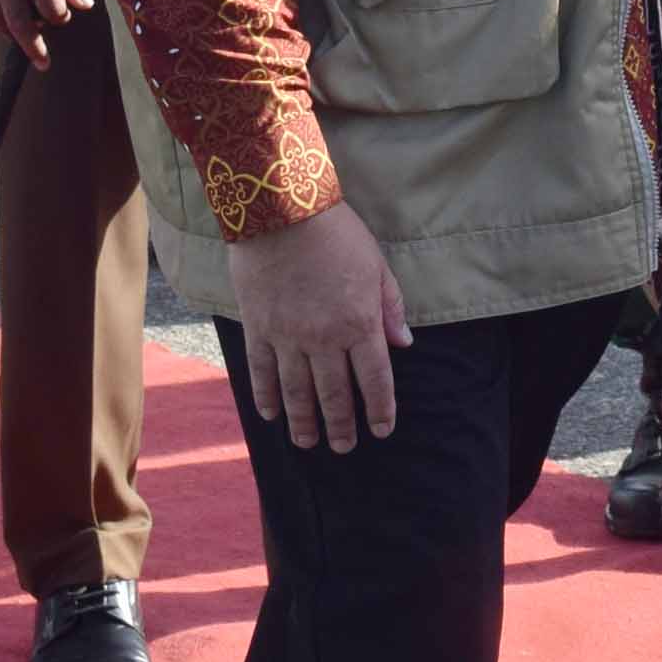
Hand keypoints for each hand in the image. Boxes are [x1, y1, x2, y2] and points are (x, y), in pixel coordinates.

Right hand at [226, 202, 408, 452]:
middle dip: (341, 425)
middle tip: (344, 448)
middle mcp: (324, 339)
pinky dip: (266, 397)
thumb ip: (390, 309)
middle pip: (334, 395)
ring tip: (308, 443)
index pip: (374, 379)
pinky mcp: (258, 329)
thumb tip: (404, 345)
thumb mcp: (377, 267)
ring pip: (297, 392)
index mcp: (360, 324)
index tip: (381, 430)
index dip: (379, 409)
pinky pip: (262, 373)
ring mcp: (287, 337)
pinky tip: (271, 414)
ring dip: (304, 422)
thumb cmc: (337, 235)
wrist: (282, 212)